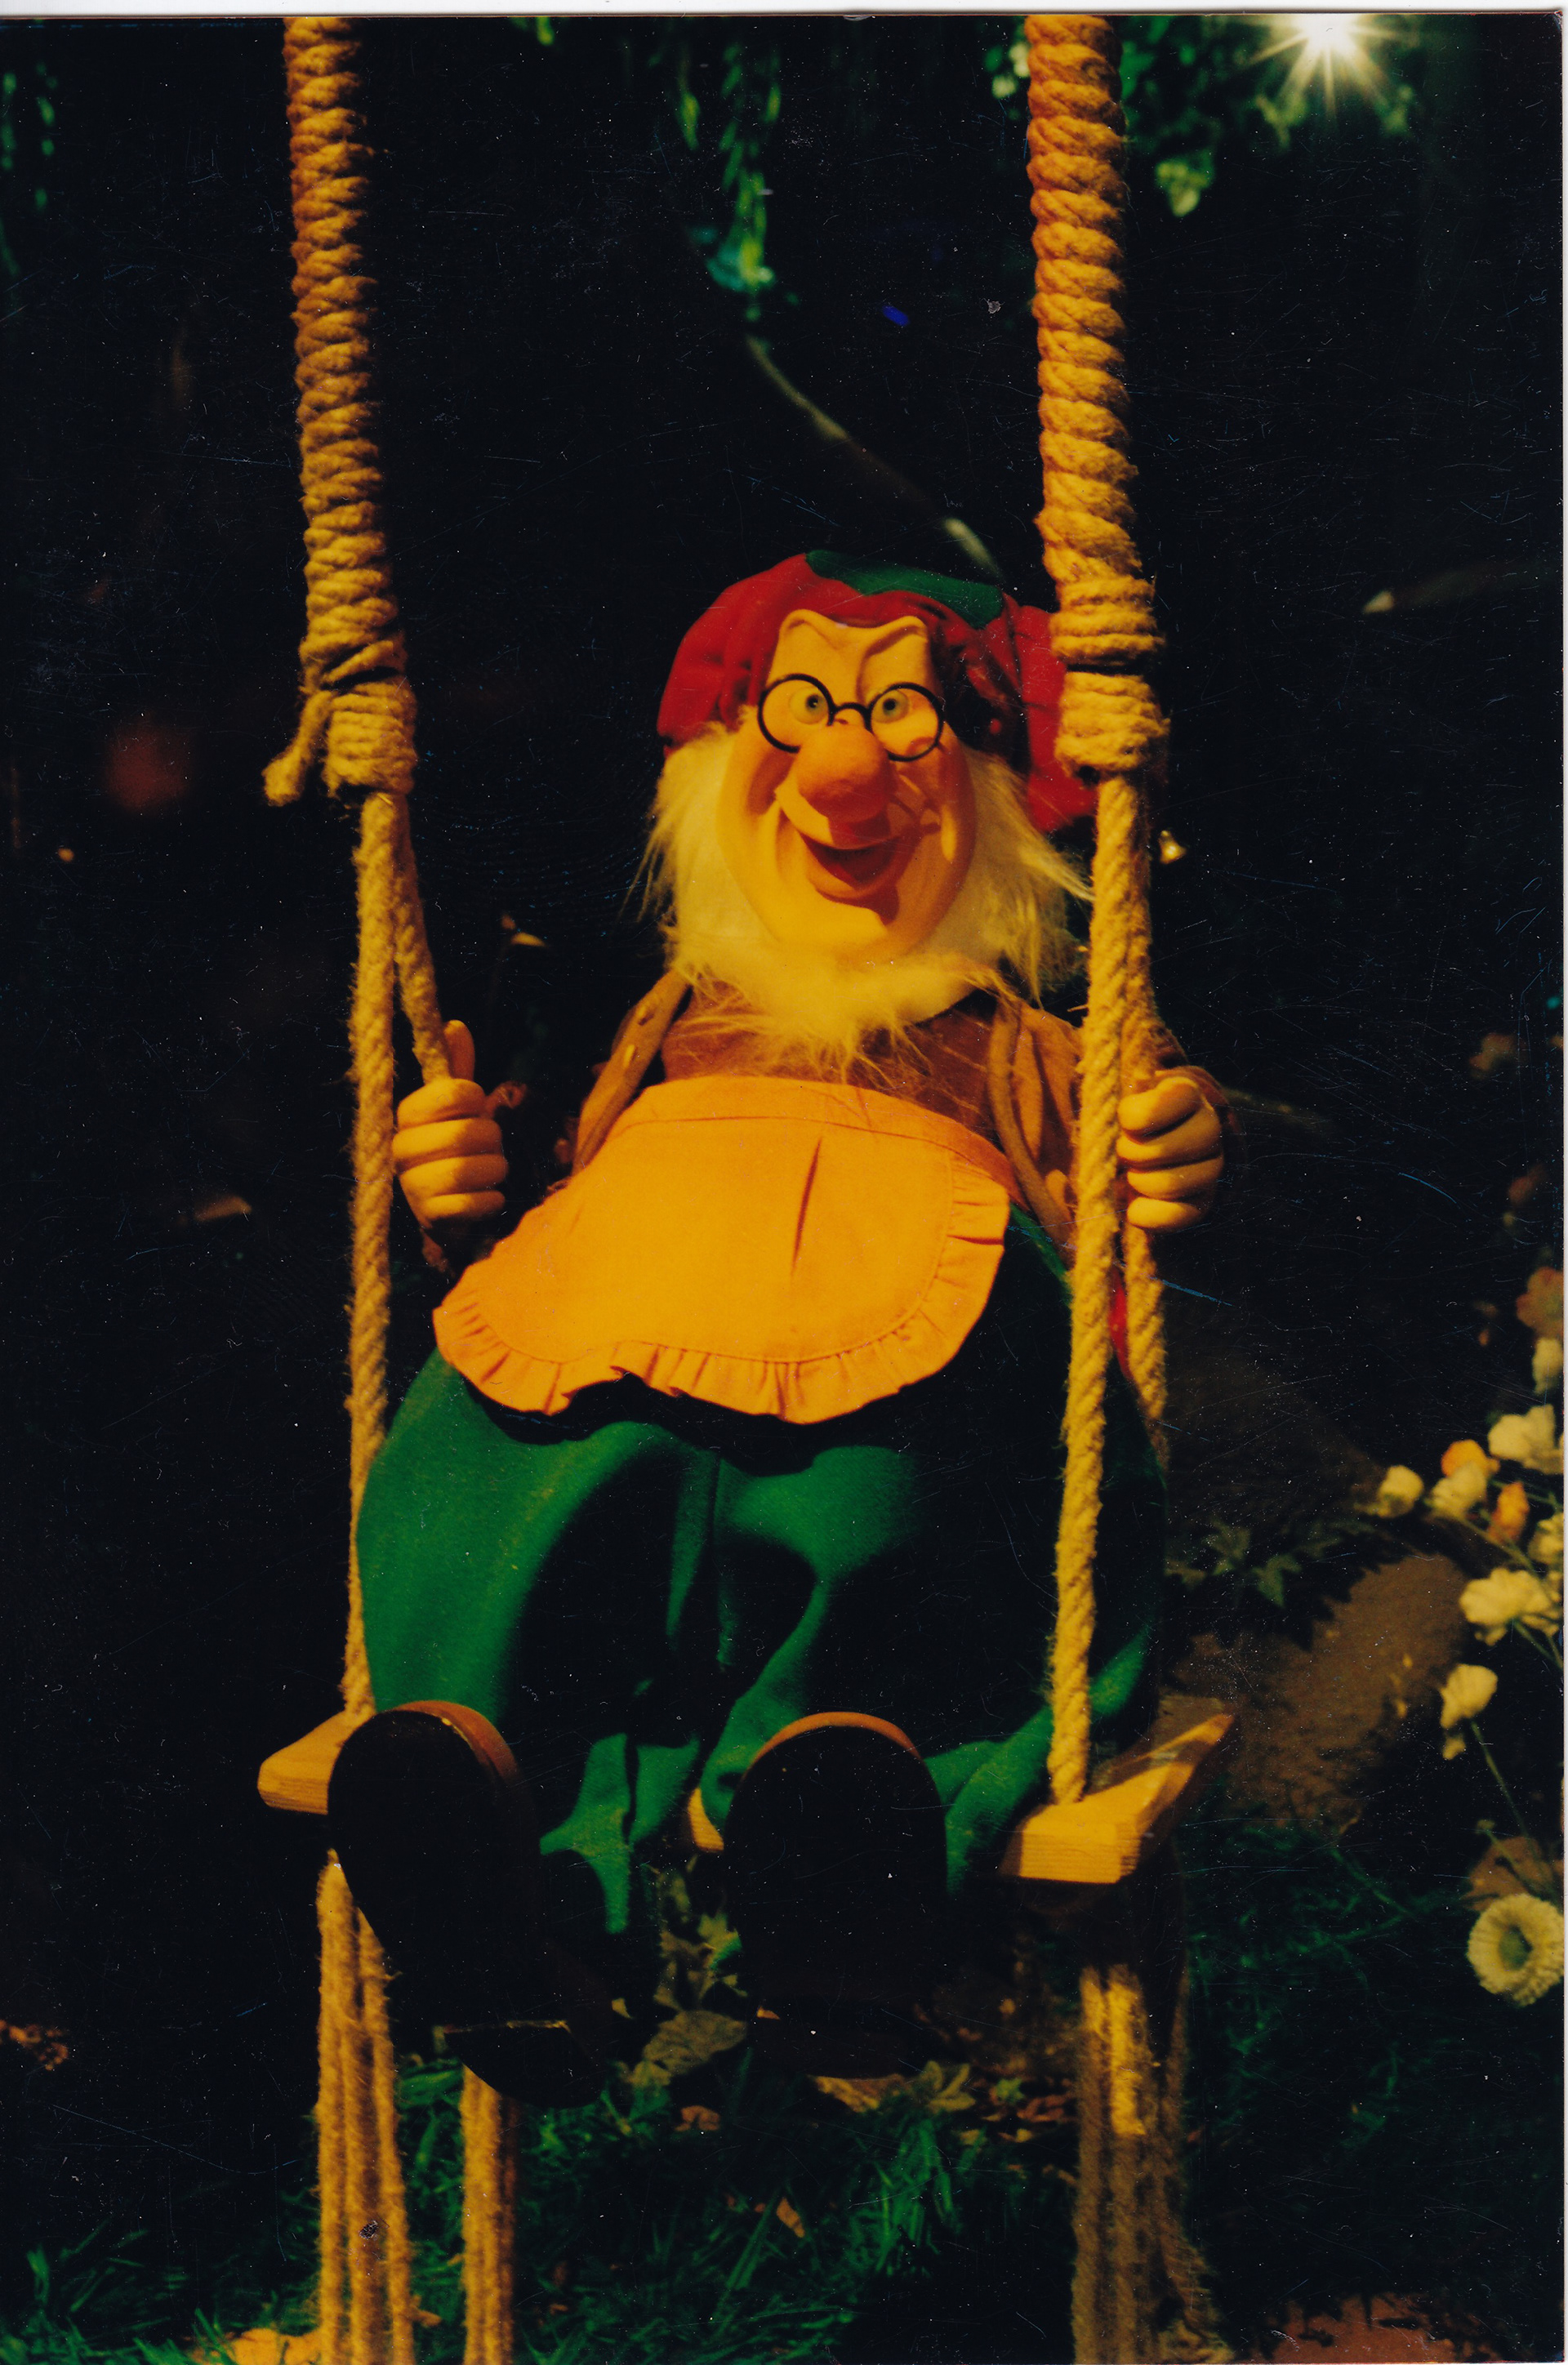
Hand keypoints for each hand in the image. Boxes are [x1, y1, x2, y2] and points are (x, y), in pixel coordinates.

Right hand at [393, 1021, 509, 1228]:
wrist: (450, 1210)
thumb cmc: (457, 1148)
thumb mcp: (458, 1108)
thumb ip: (456, 1071)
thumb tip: (454, 1026)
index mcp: (407, 1114)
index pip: (454, 1091)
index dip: (474, 1099)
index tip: (473, 1107)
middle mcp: (400, 1149)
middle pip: (467, 1132)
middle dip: (491, 1140)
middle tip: (488, 1147)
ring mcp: (411, 1187)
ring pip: (470, 1168)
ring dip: (494, 1170)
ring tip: (490, 1172)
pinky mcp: (429, 1219)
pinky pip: (473, 1204)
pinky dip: (491, 1201)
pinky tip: (488, 1198)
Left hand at [1116, 1074, 1222, 1233]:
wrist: (1155, 1140)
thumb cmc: (1131, 1112)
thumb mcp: (1123, 1091)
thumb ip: (1112, 1087)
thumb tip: (1108, 1087)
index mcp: (1187, 1092)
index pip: (1156, 1108)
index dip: (1131, 1119)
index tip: (1125, 1119)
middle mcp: (1210, 1127)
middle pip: (1158, 1151)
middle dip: (1130, 1154)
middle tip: (1125, 1149)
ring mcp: (1213, 1165)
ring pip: (1166, 1185)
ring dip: (1137, 1181)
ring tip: (1134, 1171)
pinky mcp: (1205, 1200)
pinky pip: (1177, 1216)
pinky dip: (1147, 1214)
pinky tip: (1136, 1205)